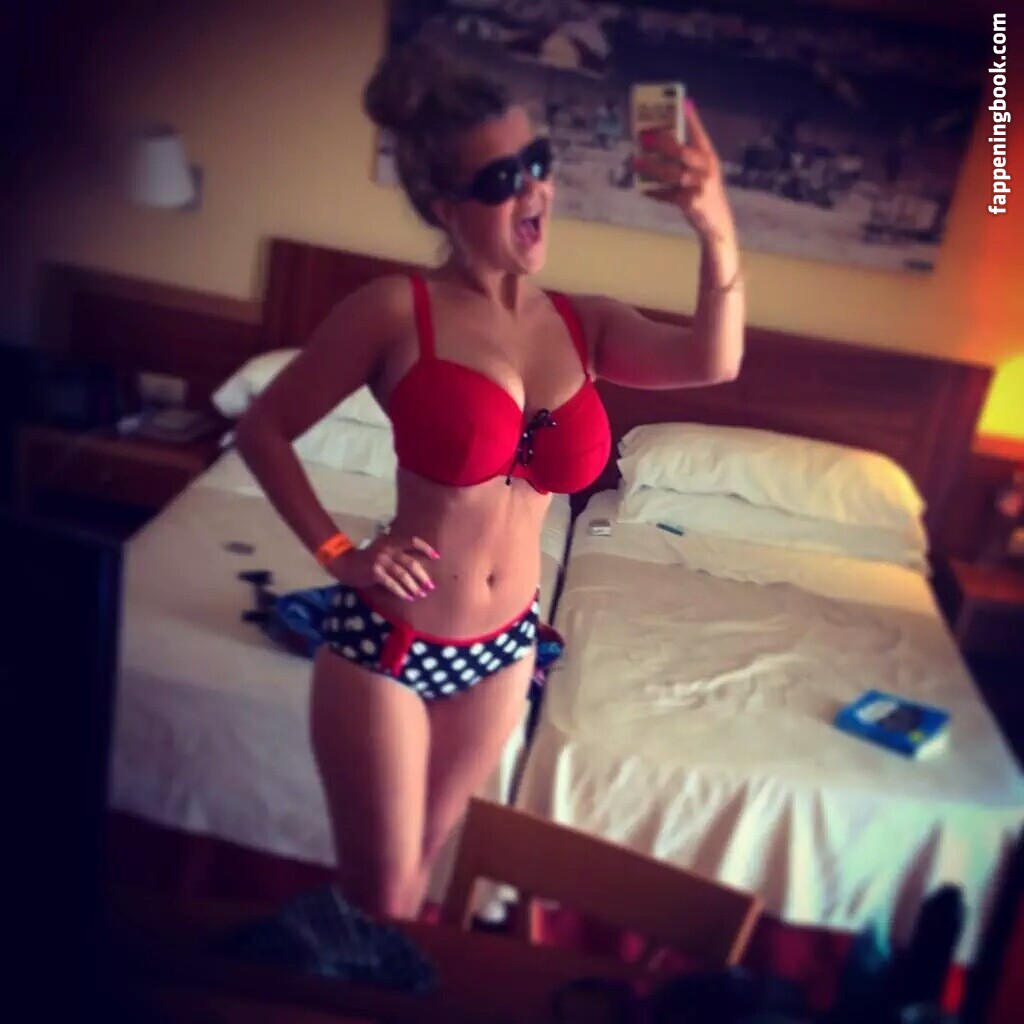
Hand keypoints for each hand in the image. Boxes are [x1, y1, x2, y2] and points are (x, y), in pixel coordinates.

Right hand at [328, 532, 438, 600]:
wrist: (346, 563)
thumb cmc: (368, 558)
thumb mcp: (383, 548)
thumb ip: (397, 551)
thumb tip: (417, 564)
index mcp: (391, 541)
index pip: (412, 541)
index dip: (425, 548)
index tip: (437, 557)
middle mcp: (388, 549)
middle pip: (411, 562)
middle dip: (423, 576)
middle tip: (431, 585)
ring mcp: (381, 561)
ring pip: (403, 575)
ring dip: (414, 586)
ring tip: (421, 594)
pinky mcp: (375, 572)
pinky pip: (392, 584)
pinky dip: (401, 592)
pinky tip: (408, 597)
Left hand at [632, 99, 735, 244]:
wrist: (716, 220)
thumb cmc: (704, 189)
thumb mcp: (702, 169)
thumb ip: (689, 152)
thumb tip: (668, 133)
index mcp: (709, 157)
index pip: (699, 134)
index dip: (691, 119)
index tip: (680, 103)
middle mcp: (706, 169)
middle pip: (681, 152)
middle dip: (661, 143)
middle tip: (643, 137)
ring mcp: (699, 186)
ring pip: (671, 173)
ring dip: (651, 167)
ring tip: (635, 161)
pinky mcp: (690, 203)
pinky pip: (668, 195)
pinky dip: (655, 192)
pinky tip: (643, 188)